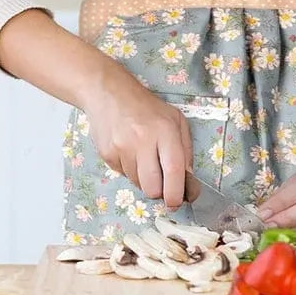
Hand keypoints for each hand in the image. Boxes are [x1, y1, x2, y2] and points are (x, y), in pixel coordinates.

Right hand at [79, 63, 192, 207]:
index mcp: (165, 130)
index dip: (177, 193)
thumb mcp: (175, 120)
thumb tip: (188, 181)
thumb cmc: (147, 107)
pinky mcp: (107, 154)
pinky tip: (130, 152)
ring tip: (144, 157)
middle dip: (159, 192)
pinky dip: (130, 170)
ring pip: (137, 184)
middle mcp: (143, 140)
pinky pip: (123, 175)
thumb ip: (185, 149)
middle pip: (152, 187)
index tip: (179, 201)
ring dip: (144, 179)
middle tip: (162, 184)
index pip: (174, 170)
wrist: (109, 93)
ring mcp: (122, 148)